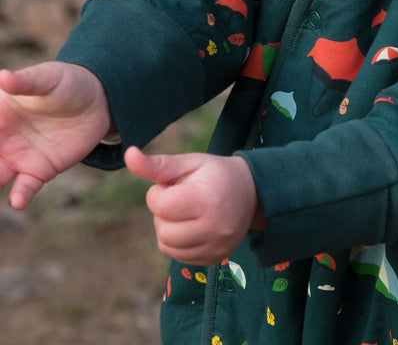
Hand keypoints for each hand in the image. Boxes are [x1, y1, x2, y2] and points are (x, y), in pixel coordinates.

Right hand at [0, 62, 110, 208]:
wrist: (96, 100)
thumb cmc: (65, 83)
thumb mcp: (47, 78)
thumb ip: (26, 82)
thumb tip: (3, 77)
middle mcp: (1, 138)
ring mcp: (17, 156)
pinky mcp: (40, 169)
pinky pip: (25, 187)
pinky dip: (20, 195)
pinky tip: (18, 201)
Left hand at [124, 146, 265, 265]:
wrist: (253, 192)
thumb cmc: (216, 173)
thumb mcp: (190, 163)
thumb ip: (157, 164)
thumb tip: (129, 154)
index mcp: (207, 198)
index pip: (161, 205)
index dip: (159, 193)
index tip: (173, 185)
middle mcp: (214, 227)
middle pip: (162, 229)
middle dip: (163, 212)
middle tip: (182, 198)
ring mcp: (216, 246)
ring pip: (166, 245)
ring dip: (167, 228)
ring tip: (186, 212)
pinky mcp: (214, 259)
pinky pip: (178, 256)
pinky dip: (177, 241)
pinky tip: (191, 226)